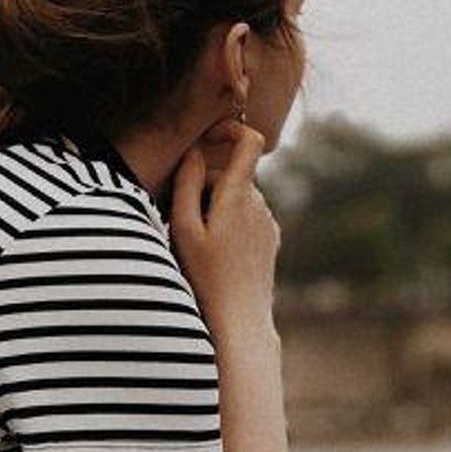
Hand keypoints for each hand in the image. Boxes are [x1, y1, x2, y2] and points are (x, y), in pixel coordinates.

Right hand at [169, 121, 278, 342]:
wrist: (239, 322)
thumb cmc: (205, 278)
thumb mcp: (184, 229)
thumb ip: (187, 184)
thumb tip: (194, 152)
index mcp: (238, 195)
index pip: (249, 140)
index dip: (231, 128)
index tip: (210, 135)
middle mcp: (259, 204)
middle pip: (231, 176)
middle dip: (205, 186)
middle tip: (179, 220)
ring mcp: (268, 223)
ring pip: (238, 197)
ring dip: (216, 207)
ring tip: (196, 243)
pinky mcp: (270, 240)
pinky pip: (247, 217)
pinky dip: (229, 223)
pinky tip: (215, 255)